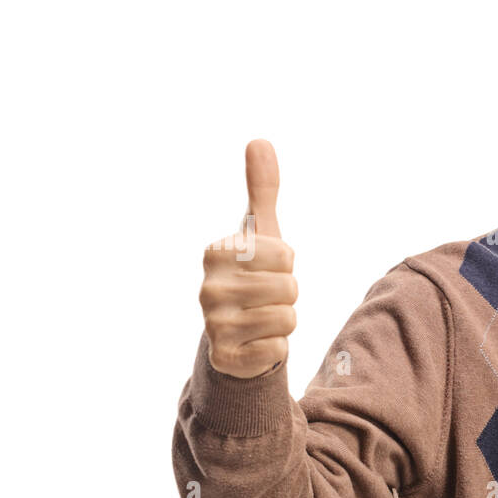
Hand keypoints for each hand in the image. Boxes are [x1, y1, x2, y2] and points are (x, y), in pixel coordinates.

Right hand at [200, 139, 297, 377]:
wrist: (235, 335)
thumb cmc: (252, 276)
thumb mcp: (260, 234)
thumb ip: (262, 189)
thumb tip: (259, 141)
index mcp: (215, 253)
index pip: (285, 254)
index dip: (286, 264)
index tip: (265, 269)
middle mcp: (208, 288)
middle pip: (289, 287)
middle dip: (288, 294)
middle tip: (265, 298)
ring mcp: (214, 324)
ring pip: (288, 317)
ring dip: (284, 319)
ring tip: (261, 318)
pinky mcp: (227, 356)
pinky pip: (280, 347)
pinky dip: (276, 347)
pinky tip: (255, 343)